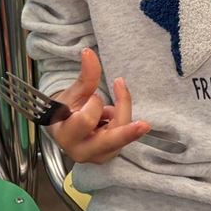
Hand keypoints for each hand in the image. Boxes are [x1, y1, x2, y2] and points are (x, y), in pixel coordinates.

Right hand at [50, 48, 150, 164]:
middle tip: (145, 125)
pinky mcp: (110, 156)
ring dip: (118, 114)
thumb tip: (88, 52)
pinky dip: (120, 121)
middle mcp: (82, 152)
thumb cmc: (67, 111)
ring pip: (122, 133)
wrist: (66, 130)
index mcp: (66, 136)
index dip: (93, 104)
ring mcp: (98, 157)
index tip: (91, 96)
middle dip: (127, 133)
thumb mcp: (74, 93)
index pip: (85, 119)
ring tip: (105, 110)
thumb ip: (84, 76)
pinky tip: (108, 119)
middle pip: (110, 139)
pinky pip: (125, 135)